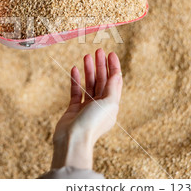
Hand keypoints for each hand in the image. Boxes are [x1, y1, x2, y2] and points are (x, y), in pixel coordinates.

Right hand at [51, 49, 122, 169]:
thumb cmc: (93, 123)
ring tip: (86, 56)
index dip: (113, 67)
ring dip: (89, 70)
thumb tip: (117, 74)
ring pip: (89, 84)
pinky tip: (74, 69)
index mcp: (111, 105)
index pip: (114, 82)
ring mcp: (86, 107)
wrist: (73, 139)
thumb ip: (112, 88)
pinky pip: (76, 91)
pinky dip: (75, 80)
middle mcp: (100, 105)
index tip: (111, 53)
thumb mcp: (108, 103)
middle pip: (102, 81)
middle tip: (98, 50)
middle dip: (101, 65)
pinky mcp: (74, 109)